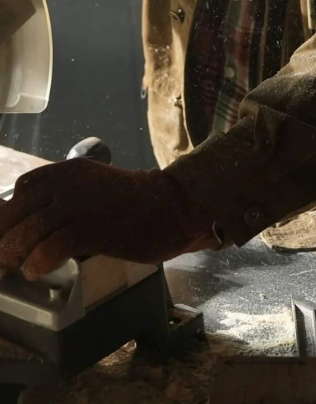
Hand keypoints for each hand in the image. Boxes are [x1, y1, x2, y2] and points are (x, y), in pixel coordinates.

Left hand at [0, 159, 218, 279]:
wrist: (173, 207)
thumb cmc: (135, 205)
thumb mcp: (95, 191)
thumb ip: (66, 200)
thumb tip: (28, 227)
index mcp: (69, 170)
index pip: (21, 190)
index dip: (10, 216)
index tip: (10, 235)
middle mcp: (69, 183)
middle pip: (16, 214)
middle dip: (4, 240)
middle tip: (4, 262)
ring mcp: (79, 205)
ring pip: (26, 233)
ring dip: (14, 256)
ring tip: (17, 268)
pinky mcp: (91, 228)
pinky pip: (48, 249)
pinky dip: (37, 264)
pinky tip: (38, 270)